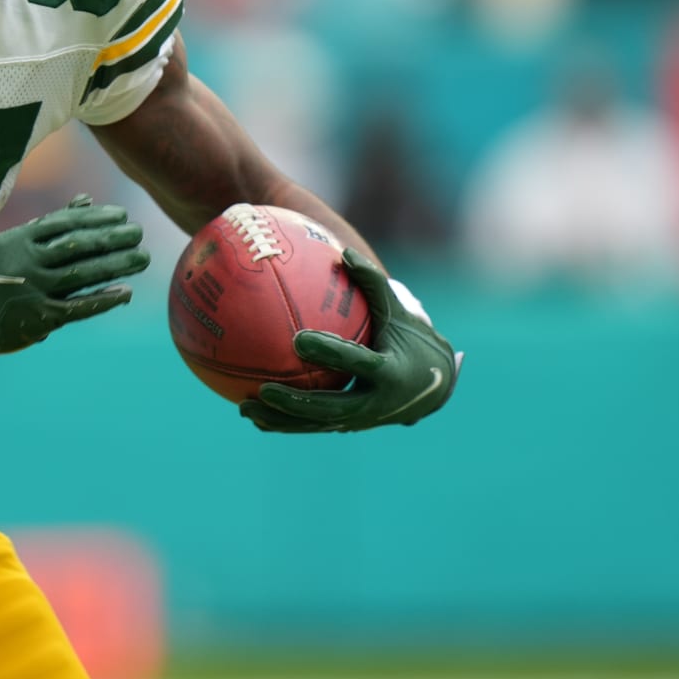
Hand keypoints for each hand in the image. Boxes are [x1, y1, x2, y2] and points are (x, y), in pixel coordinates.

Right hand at [0, 195, 148, 357]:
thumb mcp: (12, 242)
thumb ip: (50, 224)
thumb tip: (86, 200)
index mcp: (20, 239)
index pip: (65, 224)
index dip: (96, 219)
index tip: (121, 216)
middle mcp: (28, 262)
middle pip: (78, 246)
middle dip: (112, 239)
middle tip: (138, 233)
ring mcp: (34, 290)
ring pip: (82, 274)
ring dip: (116, 265)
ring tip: (141, 258)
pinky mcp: (41, 318)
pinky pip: (78, 307)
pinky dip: (103, 299)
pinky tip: (125, 292)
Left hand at [240, 248, 461, 433]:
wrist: (434, 386)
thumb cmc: (409, 337)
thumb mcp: (397, 310)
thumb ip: (373, 282)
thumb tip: (344, 252)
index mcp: (390, 372)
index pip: (356, 362)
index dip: (329, 352)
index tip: (298, 340)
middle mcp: (375, 403)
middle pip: (331, 407)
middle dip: (296, 402)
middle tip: (264, 389)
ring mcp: (361, 420)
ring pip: (316, 424)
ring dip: (281, 421)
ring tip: (245, 410)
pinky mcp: (348, 426)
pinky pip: (313, 426)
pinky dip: (284, 423)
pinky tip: (253, 415)